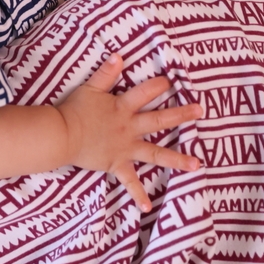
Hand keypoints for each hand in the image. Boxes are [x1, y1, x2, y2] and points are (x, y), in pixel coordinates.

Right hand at [56, 54, 202, 212]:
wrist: (63, 135)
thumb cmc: (74, 110)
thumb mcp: (90, 89)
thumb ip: (105, 73)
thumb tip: (119, 56)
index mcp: (123, 108)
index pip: (145, 93)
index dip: (158, 86)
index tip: (171, 81)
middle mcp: (129, 128)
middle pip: (159, 120)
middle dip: (180, 115)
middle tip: (200, 111)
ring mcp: (126, 148)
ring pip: (155, 154)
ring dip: (176, 159)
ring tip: (197, 164)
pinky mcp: (117, 164)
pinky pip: (129, 182)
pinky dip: (137, 195)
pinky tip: (148, 206)